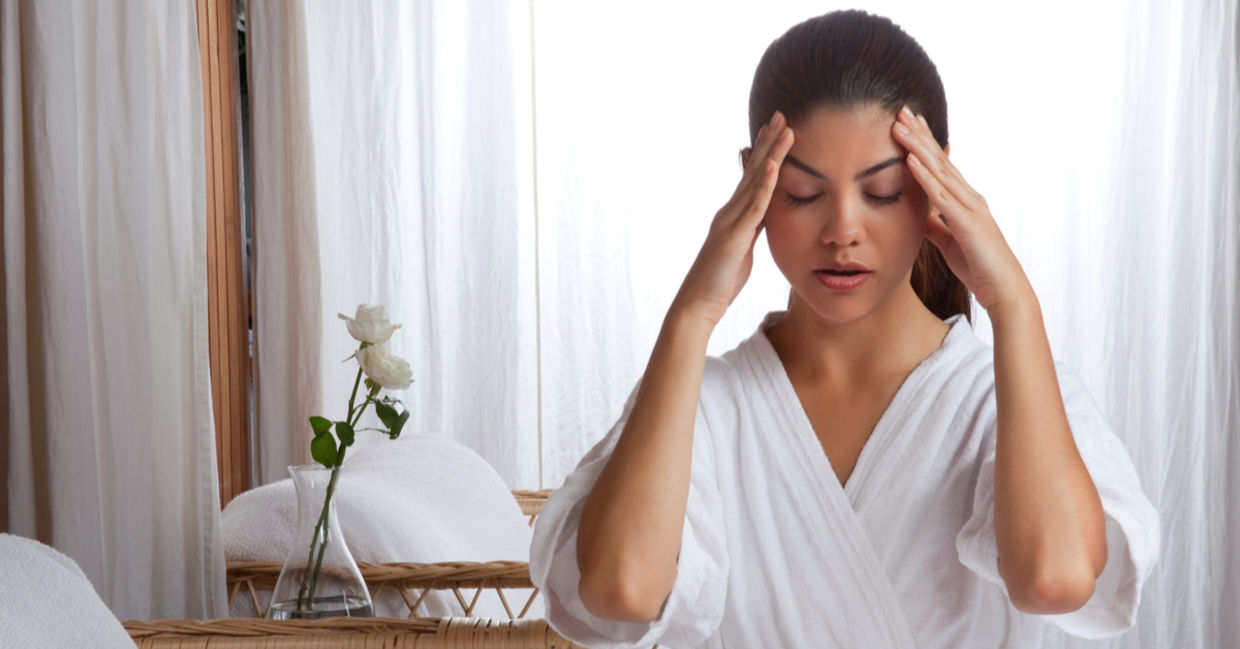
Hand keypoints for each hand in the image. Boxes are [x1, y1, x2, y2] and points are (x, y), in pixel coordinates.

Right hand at [672, 111, 794, 326]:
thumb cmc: (719, 283)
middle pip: (753, 170)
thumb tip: (761, 219)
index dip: (765, 153)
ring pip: (754, 181)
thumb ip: (750, 231)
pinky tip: (773, 165)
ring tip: (785, 129)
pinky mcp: (734, 236)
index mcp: (733, 216)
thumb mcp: (741, 251)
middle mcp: (729, 212)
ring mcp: (730, 221)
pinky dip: (764, 184)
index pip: (752, 178)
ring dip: (771, 154)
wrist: (697, 304)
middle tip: (782, 115)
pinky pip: (753, 206)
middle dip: (768, 142)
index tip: (777, 130)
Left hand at [891, 106, 1034, 313]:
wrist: (1003, 290)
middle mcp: (969, 197)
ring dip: (919, 147)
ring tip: (901, 126)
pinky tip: (910, 161)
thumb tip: (918, 213)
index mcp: (964, 201)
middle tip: (902, 109)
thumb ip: (934, 224)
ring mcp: (970, 207)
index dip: (924, 143)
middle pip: (940, 159)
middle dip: (920, 134)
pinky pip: (941, 197)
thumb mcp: (947, 241)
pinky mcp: (967, 223)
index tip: (908, 123)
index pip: (941, 165)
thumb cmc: (978, 266)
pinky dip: (925, 177)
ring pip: (940, 171)